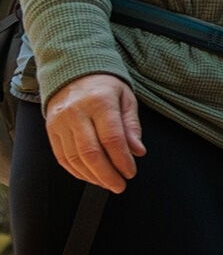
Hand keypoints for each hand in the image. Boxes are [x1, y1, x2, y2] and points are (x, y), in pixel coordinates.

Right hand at [44, 74, 144, 193]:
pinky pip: (62, 157)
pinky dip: (78, 172)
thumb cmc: (104, 87)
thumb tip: (138, 151)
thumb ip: (132, 126)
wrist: (72, 69)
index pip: (112, 139)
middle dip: (108, 175)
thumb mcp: (126, 100)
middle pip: (91, 153)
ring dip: (93, 177)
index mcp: (99, 102)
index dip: (122, 161)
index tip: (130, 173)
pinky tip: (91, 177)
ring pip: (75, 158)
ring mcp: (60, 120)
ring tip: (107, 183)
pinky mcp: (51, 128)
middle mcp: (76, 111)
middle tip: (120, 186)